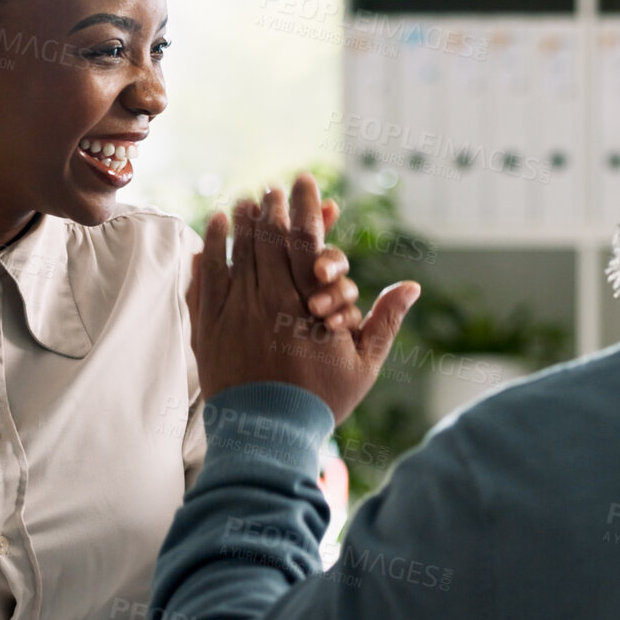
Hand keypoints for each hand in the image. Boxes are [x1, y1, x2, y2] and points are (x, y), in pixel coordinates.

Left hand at [187, 173, 419, 422]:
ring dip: (242, 222)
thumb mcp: (363, 365)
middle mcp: (269, 298)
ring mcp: (235, 310)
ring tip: (245, 201)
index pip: (306, 239)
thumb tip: (412, 286)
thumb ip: (385, 320)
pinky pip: (207, 275)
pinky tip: (214, 230)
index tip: (304, 182)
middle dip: (271, 208)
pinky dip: (211, 247)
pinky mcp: (208, 325)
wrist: (267, 437)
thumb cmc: (320, 403)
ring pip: (237, 251)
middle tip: (272, 188)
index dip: (305, 206)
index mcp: (307, 302)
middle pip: (268, 239)